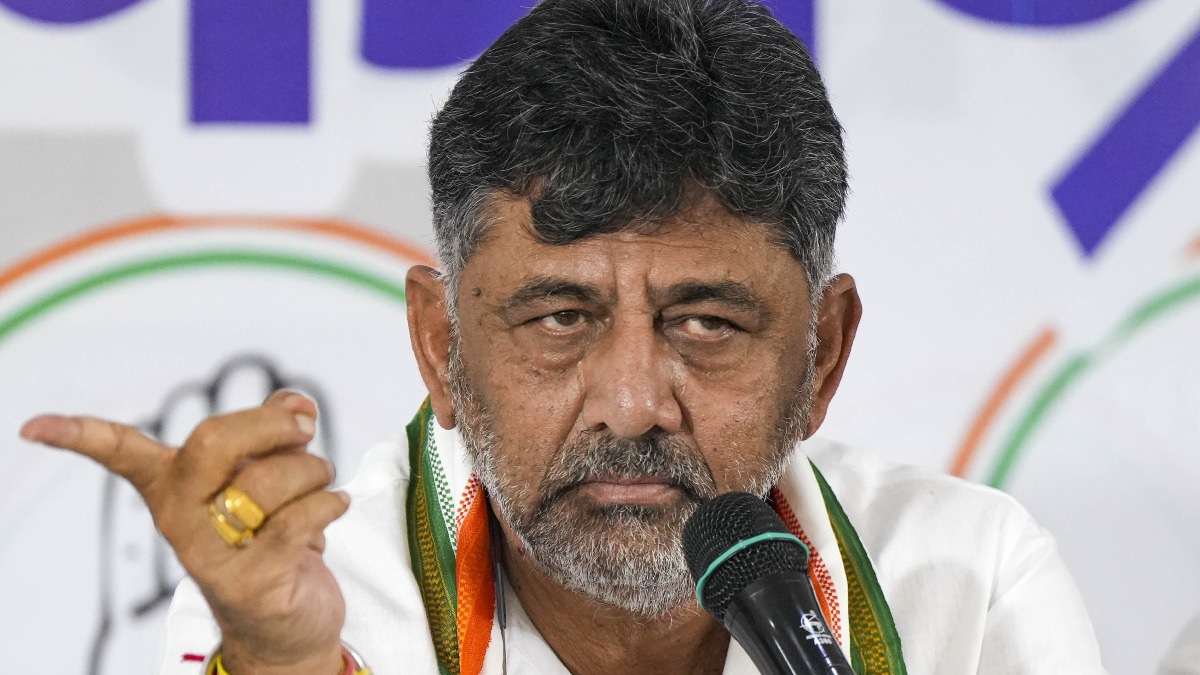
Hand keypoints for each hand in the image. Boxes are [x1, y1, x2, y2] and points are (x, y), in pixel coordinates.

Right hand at [20, 391, 347, 674]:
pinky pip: (296, 520)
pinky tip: (332, 509)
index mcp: (174, 484)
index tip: (34, 428)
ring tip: (317, 490)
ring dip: (315, 472)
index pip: (120, 452)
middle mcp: (181, 517)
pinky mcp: (248, 582)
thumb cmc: (274, 533)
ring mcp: (209, 553)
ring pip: (266, 480)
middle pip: (211, 441)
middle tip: (304, 429)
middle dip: (271, 424)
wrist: (287, 622)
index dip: (79, 435)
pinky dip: (329, 504)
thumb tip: (295, 403)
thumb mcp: (273, 470)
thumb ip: (278, 425)